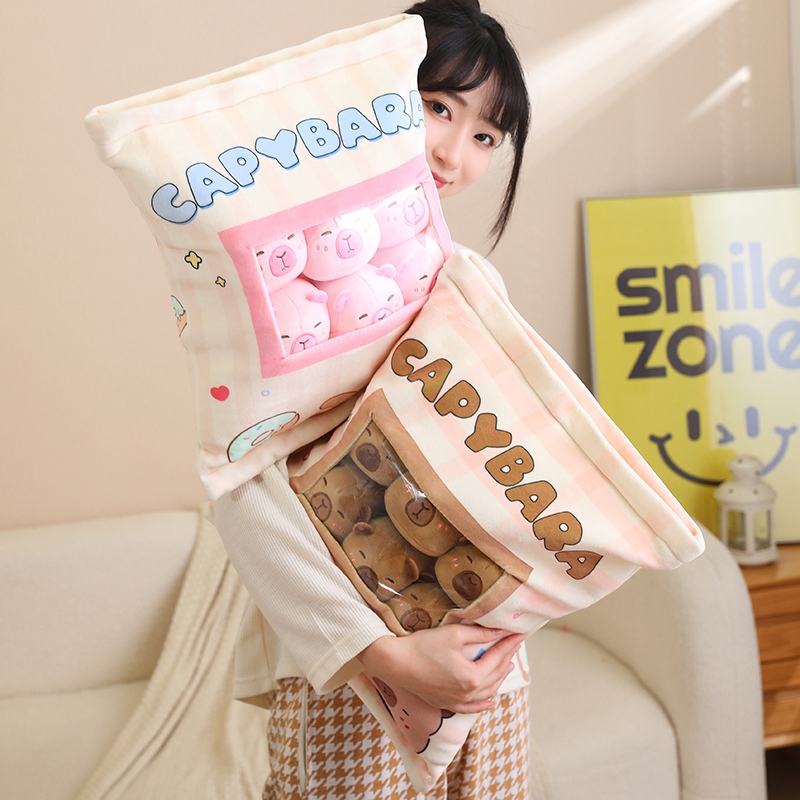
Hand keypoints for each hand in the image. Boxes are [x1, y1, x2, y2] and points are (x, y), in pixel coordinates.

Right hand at [358, 624, 523, 713]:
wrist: (396, 663)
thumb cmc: (423, 646)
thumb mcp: (454, 635)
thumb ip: (479, 634)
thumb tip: (498, 632)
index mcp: (472, 677)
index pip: (497, 657)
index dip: (509, 644)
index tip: (519, 633)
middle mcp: (468, 693)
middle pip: (495, 675)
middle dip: (506, 657)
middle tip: (514, 644)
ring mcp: (457, 702)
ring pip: (487, 692)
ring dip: (499, 677)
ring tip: (507, 664)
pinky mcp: (446, 704)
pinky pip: (472, 708)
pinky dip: (484, 703)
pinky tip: (491, 701)